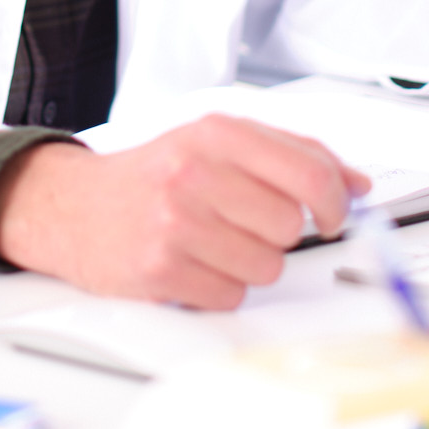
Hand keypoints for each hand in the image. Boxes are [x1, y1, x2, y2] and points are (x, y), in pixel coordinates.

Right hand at [0, 115, 371, 309]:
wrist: (72, 207)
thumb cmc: (151, 176)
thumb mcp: (214, 144)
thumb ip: (289, 155)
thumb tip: (356, 184)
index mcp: (214, 134)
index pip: (309, 171)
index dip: (335, 200)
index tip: (335, 214)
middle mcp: (194, 173)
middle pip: (291, 224)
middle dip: (277, 231)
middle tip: (241, 222)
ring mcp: (176, 223)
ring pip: (267, 265)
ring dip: (248, 262)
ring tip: (211, 242)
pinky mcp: (161, 270)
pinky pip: (231, 295)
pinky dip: (219, 287)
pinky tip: (191, 263)